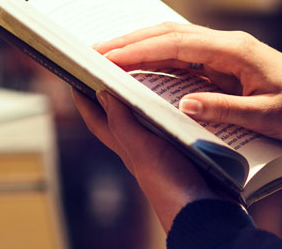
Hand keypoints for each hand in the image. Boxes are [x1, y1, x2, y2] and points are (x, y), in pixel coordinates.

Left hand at [73, 90, 229, 230]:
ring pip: (151, 120)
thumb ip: (122, 123)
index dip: (83, 100)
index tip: (76, 77)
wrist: (205, 212)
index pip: (96, 120)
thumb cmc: (170, 185)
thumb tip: (101, 94)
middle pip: (122, 116)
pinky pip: (177, 126)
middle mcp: (142, 149)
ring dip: (149, 99)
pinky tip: (186, 101)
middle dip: (116, 93)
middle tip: (114, 68)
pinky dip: (177, 111)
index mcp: (125, 148)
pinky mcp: (187, 153)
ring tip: (151, 75)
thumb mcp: (141, 148)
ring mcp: (164, 152)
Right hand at [95, 22, 281, 142]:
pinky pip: (182, 54)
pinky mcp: (224, 62)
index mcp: (235, 50)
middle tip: (93, 50)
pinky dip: (156, 56)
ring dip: (139, 45)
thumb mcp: (267, 117)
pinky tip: (137, 64)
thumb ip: (224, 109)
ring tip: (106, 55)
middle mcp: (227, 43)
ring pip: (173, 40)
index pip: (176, 44)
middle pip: (168, 33)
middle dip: (129, 40)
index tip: (108, 58)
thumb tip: (183, 103)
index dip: (139, 50)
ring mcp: (225, 50)